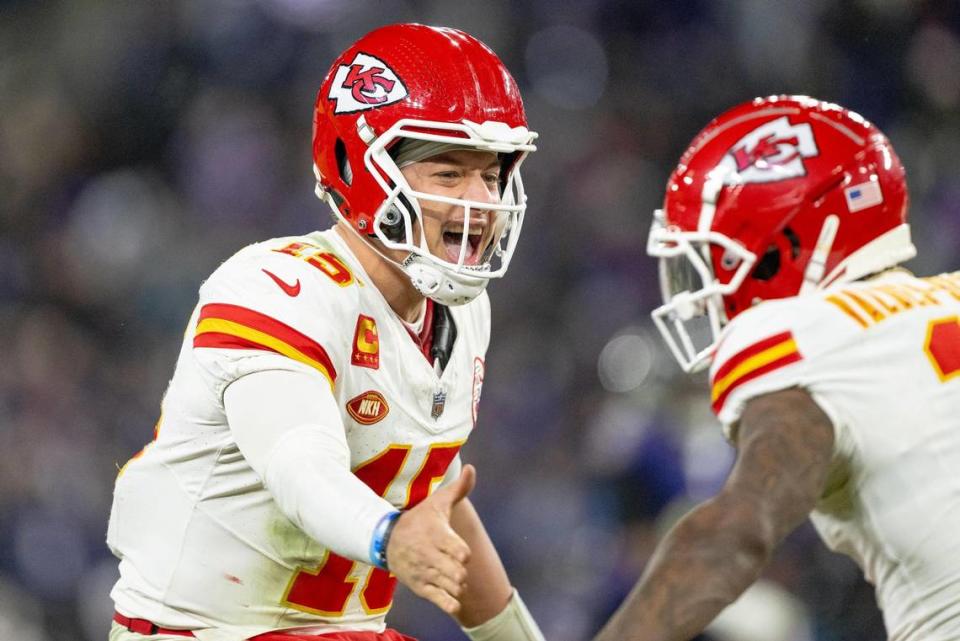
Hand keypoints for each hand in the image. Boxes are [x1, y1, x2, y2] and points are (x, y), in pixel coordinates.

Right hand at [386, 464, 475, 614]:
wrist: (386, 540)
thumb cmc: (419, 519)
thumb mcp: (437, 502)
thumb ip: (458, 488)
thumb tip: (471, 468)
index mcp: (437, 536)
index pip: (461, 553)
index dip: (464, 553)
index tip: (458, 549)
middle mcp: (430, 556)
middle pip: (459, 574)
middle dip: (462, 571)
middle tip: (455, 564)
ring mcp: (425, 573)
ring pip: (453, 588)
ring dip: (458, 585)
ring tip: (453, 576)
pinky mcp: (421, 588)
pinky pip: (442, 602)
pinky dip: (451, 601)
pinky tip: (451, 592)